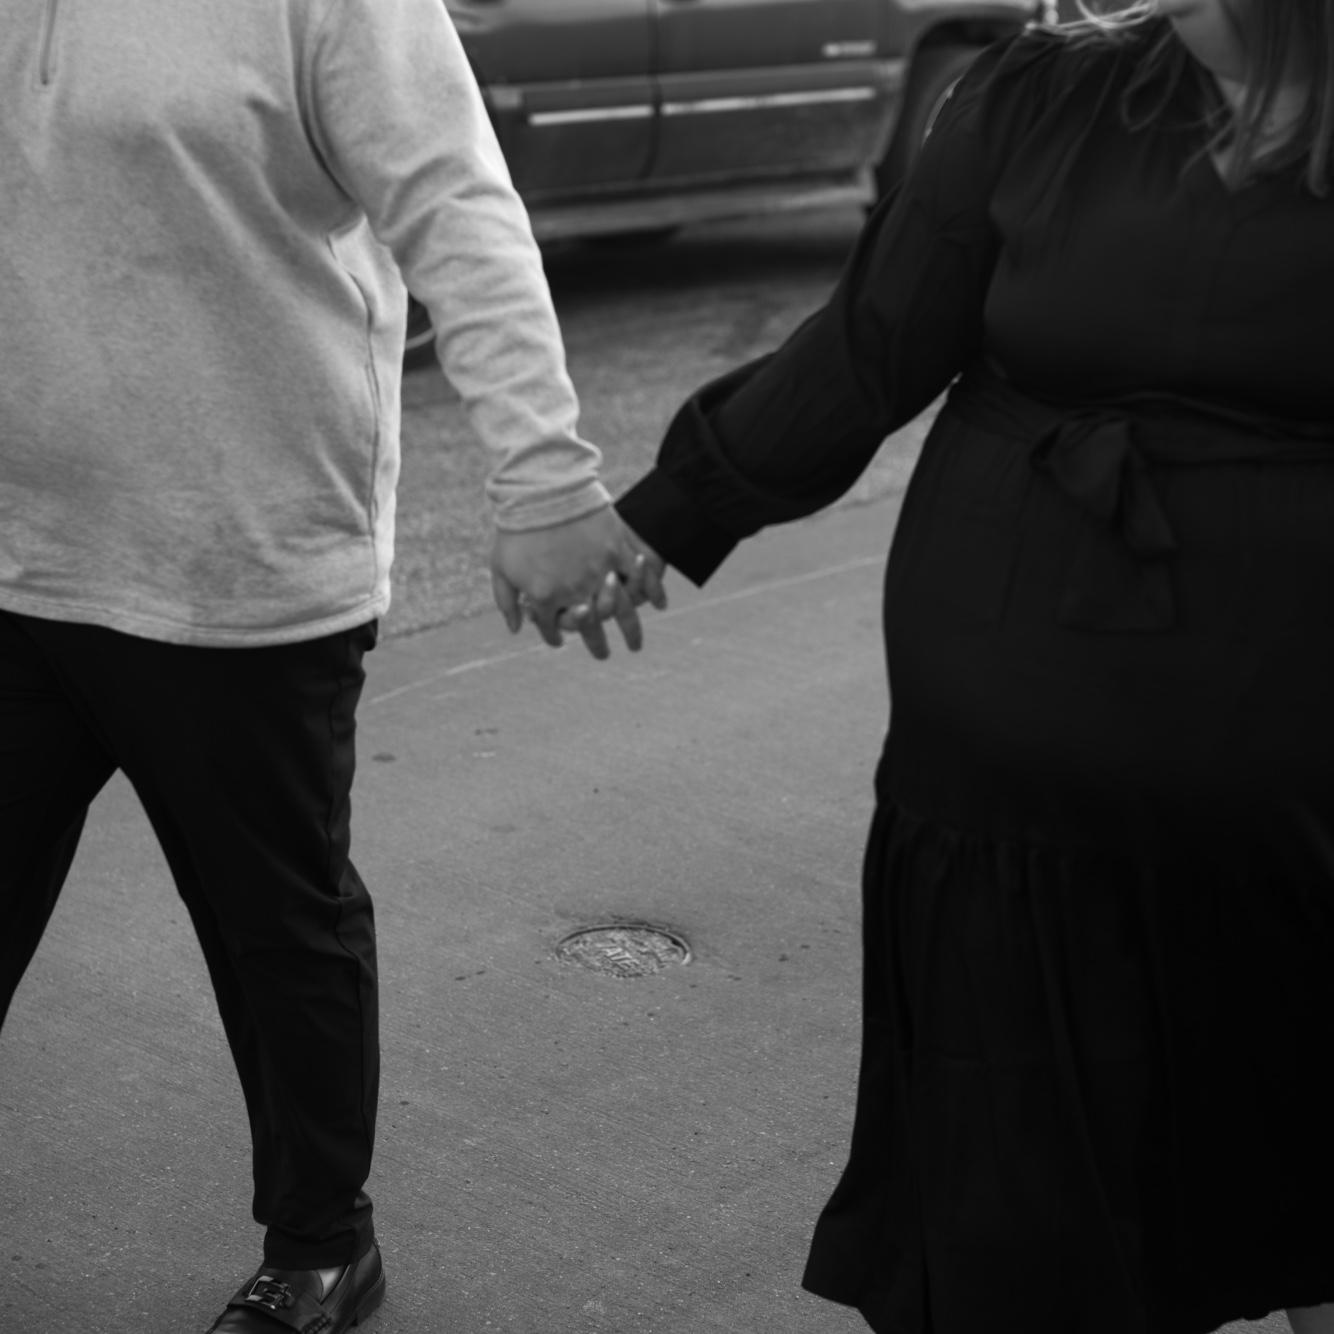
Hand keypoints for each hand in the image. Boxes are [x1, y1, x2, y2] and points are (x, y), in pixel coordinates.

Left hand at [490, 505, 664, 658]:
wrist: (539, 488)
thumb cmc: (515, 528)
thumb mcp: (501, 567)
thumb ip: (506, 602)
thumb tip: (516, 630)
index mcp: (544, 597)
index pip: (552, 629)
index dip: (554, 637)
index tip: (559, 641)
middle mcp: (574, 591)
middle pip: (591, 628)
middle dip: (597, 646)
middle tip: (603, 655)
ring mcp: (598, 572)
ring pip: (620, 611)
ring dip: (631, 632)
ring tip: (635, 645)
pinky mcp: (616, 550)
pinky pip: (639, 579)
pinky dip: (652, 593)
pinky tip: (660, 605)